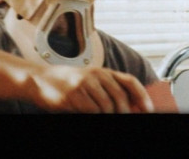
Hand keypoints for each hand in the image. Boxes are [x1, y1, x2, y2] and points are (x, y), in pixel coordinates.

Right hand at [29, 65, 153, 112]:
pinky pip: (91, 111)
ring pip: (106, 107)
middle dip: (124, 112)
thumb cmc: (67, 83)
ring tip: (95, 111)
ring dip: (105, 114)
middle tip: (122, 117)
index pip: (129, 81)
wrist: (39, 80)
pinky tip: (84, 111)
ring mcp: (84, 85)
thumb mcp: (89, 81)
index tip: (149, 108)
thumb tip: (129, 105)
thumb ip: (107, 89)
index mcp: (102, 71)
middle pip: (120, 98)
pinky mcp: (74, 96)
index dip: (142, 95)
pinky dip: (92, 114)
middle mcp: (95, 75)